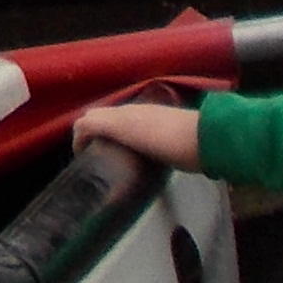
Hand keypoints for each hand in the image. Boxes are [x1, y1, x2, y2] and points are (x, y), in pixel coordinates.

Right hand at [70, 99, 204, 172]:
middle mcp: (132, 116)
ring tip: (112, 168)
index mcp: (121, 114)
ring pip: (121, 133)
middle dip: (93, 140)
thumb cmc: (163, 136)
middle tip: (94, 165)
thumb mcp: (124, 127)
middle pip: (104, 124)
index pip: (89, 120)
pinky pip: (138, 144)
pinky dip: (129, 152)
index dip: (79, 138)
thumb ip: (98, 124)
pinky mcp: (165, 141)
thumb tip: (79, 130)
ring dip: (111, 146)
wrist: (204, 141)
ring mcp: (150, 127)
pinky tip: (135, 167)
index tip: (81, 160)